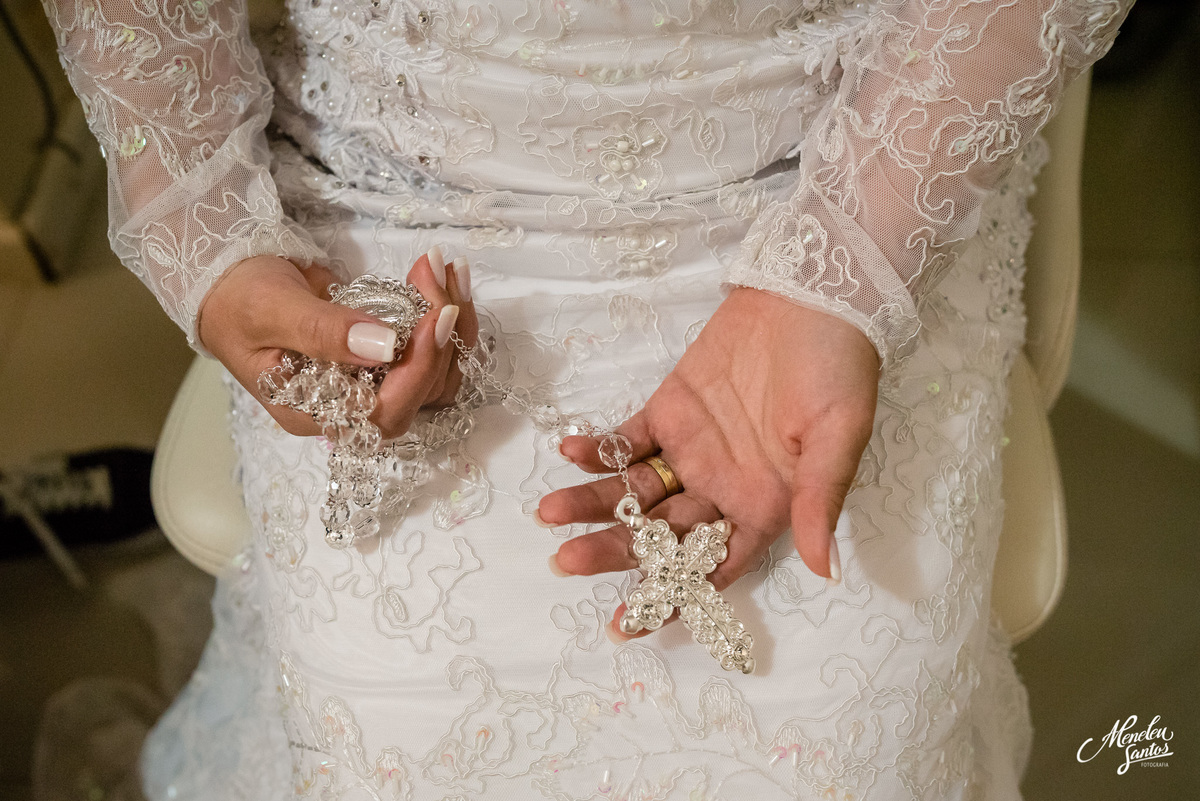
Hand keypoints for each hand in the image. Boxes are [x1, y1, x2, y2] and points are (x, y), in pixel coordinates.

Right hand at [197, 250, 477, 437]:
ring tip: (446, 269)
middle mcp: (351, 407)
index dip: (417, 372)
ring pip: (439, 374)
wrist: (232, 281)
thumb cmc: (238, 300)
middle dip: (441, 336)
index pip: (384, 413)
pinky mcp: (389, 358)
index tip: (435, 318)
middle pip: (423, 395)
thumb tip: (386, 346)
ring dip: (454, 323)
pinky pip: (431, 350)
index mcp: (314, 412)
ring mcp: (373, 383)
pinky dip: (445, 315)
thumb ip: (325, 332)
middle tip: (437, 275)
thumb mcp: (271, 310)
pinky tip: (445, 277)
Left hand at [539, 287, 879, 638]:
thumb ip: (818, 501)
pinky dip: (597, 448)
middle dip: (615, 551)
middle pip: (660, 534)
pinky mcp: (668, 410)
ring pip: (634, 491)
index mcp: (764, 506)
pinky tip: (568, 451)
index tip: (629, 623)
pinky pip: (627, 439)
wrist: (812, 296)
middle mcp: (721, 488)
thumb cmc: (838, 370)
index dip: (672, 597)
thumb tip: (822, 569)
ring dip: (592, 502)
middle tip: (567, 562)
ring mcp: (690, 449)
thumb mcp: (840, 437)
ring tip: (548, 512)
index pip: (712, 567)